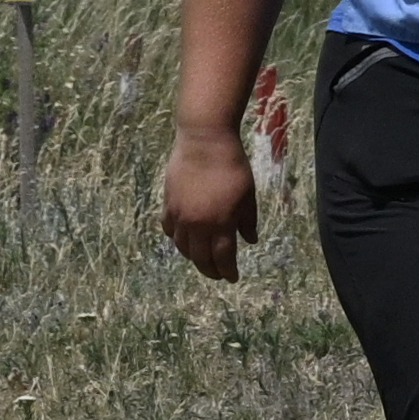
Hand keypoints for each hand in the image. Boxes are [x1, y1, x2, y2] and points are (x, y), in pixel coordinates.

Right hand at [155, 114, 261, 280]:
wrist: (204, 142)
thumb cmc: (232, 166)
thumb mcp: (248, 195)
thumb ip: (248, 221)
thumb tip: (250, 241)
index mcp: (221, 223)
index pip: (223, 257)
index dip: (227, 270)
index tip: (232, 277)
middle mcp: (197, 225)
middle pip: (200, 257)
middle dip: (210, 270)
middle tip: (217, 274)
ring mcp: (179, 216)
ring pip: (183, 247)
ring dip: (193, 256)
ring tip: (201, 258)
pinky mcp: (168, 205)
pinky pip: (169, 230)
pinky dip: (177, 238)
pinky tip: (184, 238)